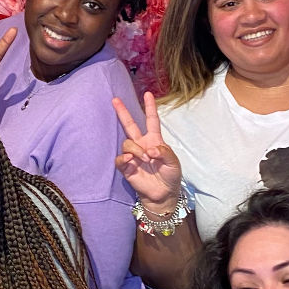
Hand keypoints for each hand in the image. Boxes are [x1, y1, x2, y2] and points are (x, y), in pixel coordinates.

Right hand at [113, 91, 182, 211]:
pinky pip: (120, 159)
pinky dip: (125, 158)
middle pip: (130, 125)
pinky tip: (132, 161)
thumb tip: (150, 149)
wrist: (163, 195)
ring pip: (127, 143)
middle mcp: (142, 145)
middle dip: (122, 112)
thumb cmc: (170, 176)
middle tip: (115, 100)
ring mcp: (133, 156)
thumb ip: (164, 153)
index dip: (149, 107)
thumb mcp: (173, 163)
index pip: (151, 121)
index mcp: (154, 140)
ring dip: (136, 150)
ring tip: (145, 159)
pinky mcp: (127, 168)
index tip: (148, 94)